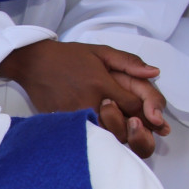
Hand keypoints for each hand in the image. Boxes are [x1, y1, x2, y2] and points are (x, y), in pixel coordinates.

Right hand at [0, 40, 169, 157]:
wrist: (33, 63)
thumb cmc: (68, 56)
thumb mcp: (101, 52)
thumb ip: (130, 62)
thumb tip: (154, 73)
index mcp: (103, 84)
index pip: (134, 106)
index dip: (144, 111)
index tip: (141, 110)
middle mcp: (90, 102)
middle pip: (123, 128)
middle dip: (132, 128)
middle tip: (134, 124)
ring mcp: (75, 115)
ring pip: (106, 136)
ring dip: (115, 133)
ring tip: (118, 127)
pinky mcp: (63, 123)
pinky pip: (87, 135)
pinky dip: (96, 135)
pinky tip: (99, 128)